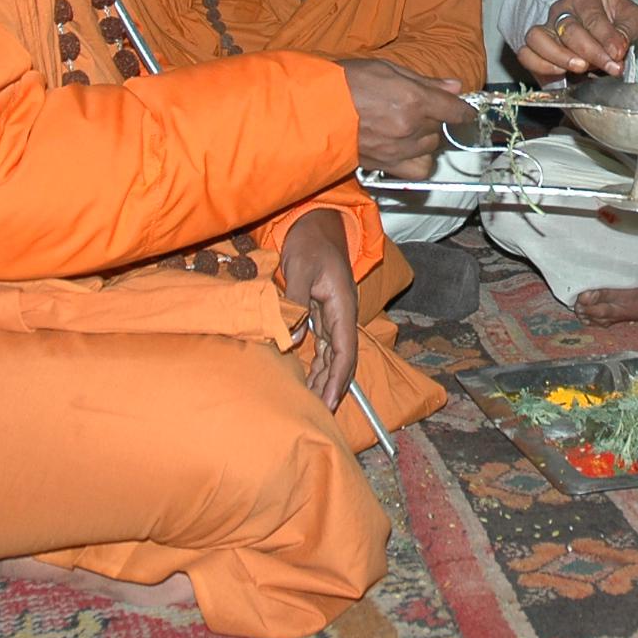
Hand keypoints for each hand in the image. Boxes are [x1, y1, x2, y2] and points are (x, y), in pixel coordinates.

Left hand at [280, 210, 359, 408]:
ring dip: (323, 379)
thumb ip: (296, 302)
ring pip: (332, 355)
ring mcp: (332, 315)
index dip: (338, 378)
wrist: (314, 223)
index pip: (345, 350)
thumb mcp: (301, 269)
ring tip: (312, 405)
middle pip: (342, 359)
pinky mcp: (320, 314)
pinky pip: (322, 345)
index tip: (329, 401)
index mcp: (344, 305)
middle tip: (319, 414)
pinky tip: (307, 381)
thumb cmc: (310, 242)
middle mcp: (342, 315)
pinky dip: (316, 365)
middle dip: (333, 387)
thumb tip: (292, 340)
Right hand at [338, 59, 473, 178]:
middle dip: (432, 118)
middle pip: (439, 127)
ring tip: (405, 127)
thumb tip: (454, 87)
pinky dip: (418, 160)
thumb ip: (424, 81)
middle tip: (414, 108)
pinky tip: (407, 149)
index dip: (463, 110)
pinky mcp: (386, 164)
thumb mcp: (386, 69)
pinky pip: (418, 169)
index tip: (465, 110)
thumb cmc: (345, 82)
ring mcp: (399, 148)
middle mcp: (410, 127)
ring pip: (430, 147)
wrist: (313, 109)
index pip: (454, 109)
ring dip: (424, 138)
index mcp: (413, 99)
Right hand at [515, 0, 637, 82]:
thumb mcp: (631, 17)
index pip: (592, 16)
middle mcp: (560, 9)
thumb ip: (627, 30)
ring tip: (581, 68)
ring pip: (538, 39)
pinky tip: (560, 73)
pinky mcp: (536, 48)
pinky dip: (540, 65)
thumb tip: (616, 49)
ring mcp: (545, 28)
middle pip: (568, 29)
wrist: (600, 23)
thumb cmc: (615, 18)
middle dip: (592, 52)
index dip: (606, 37)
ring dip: (560, 57)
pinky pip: (526, 54)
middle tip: (611, 67)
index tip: (618, 54)